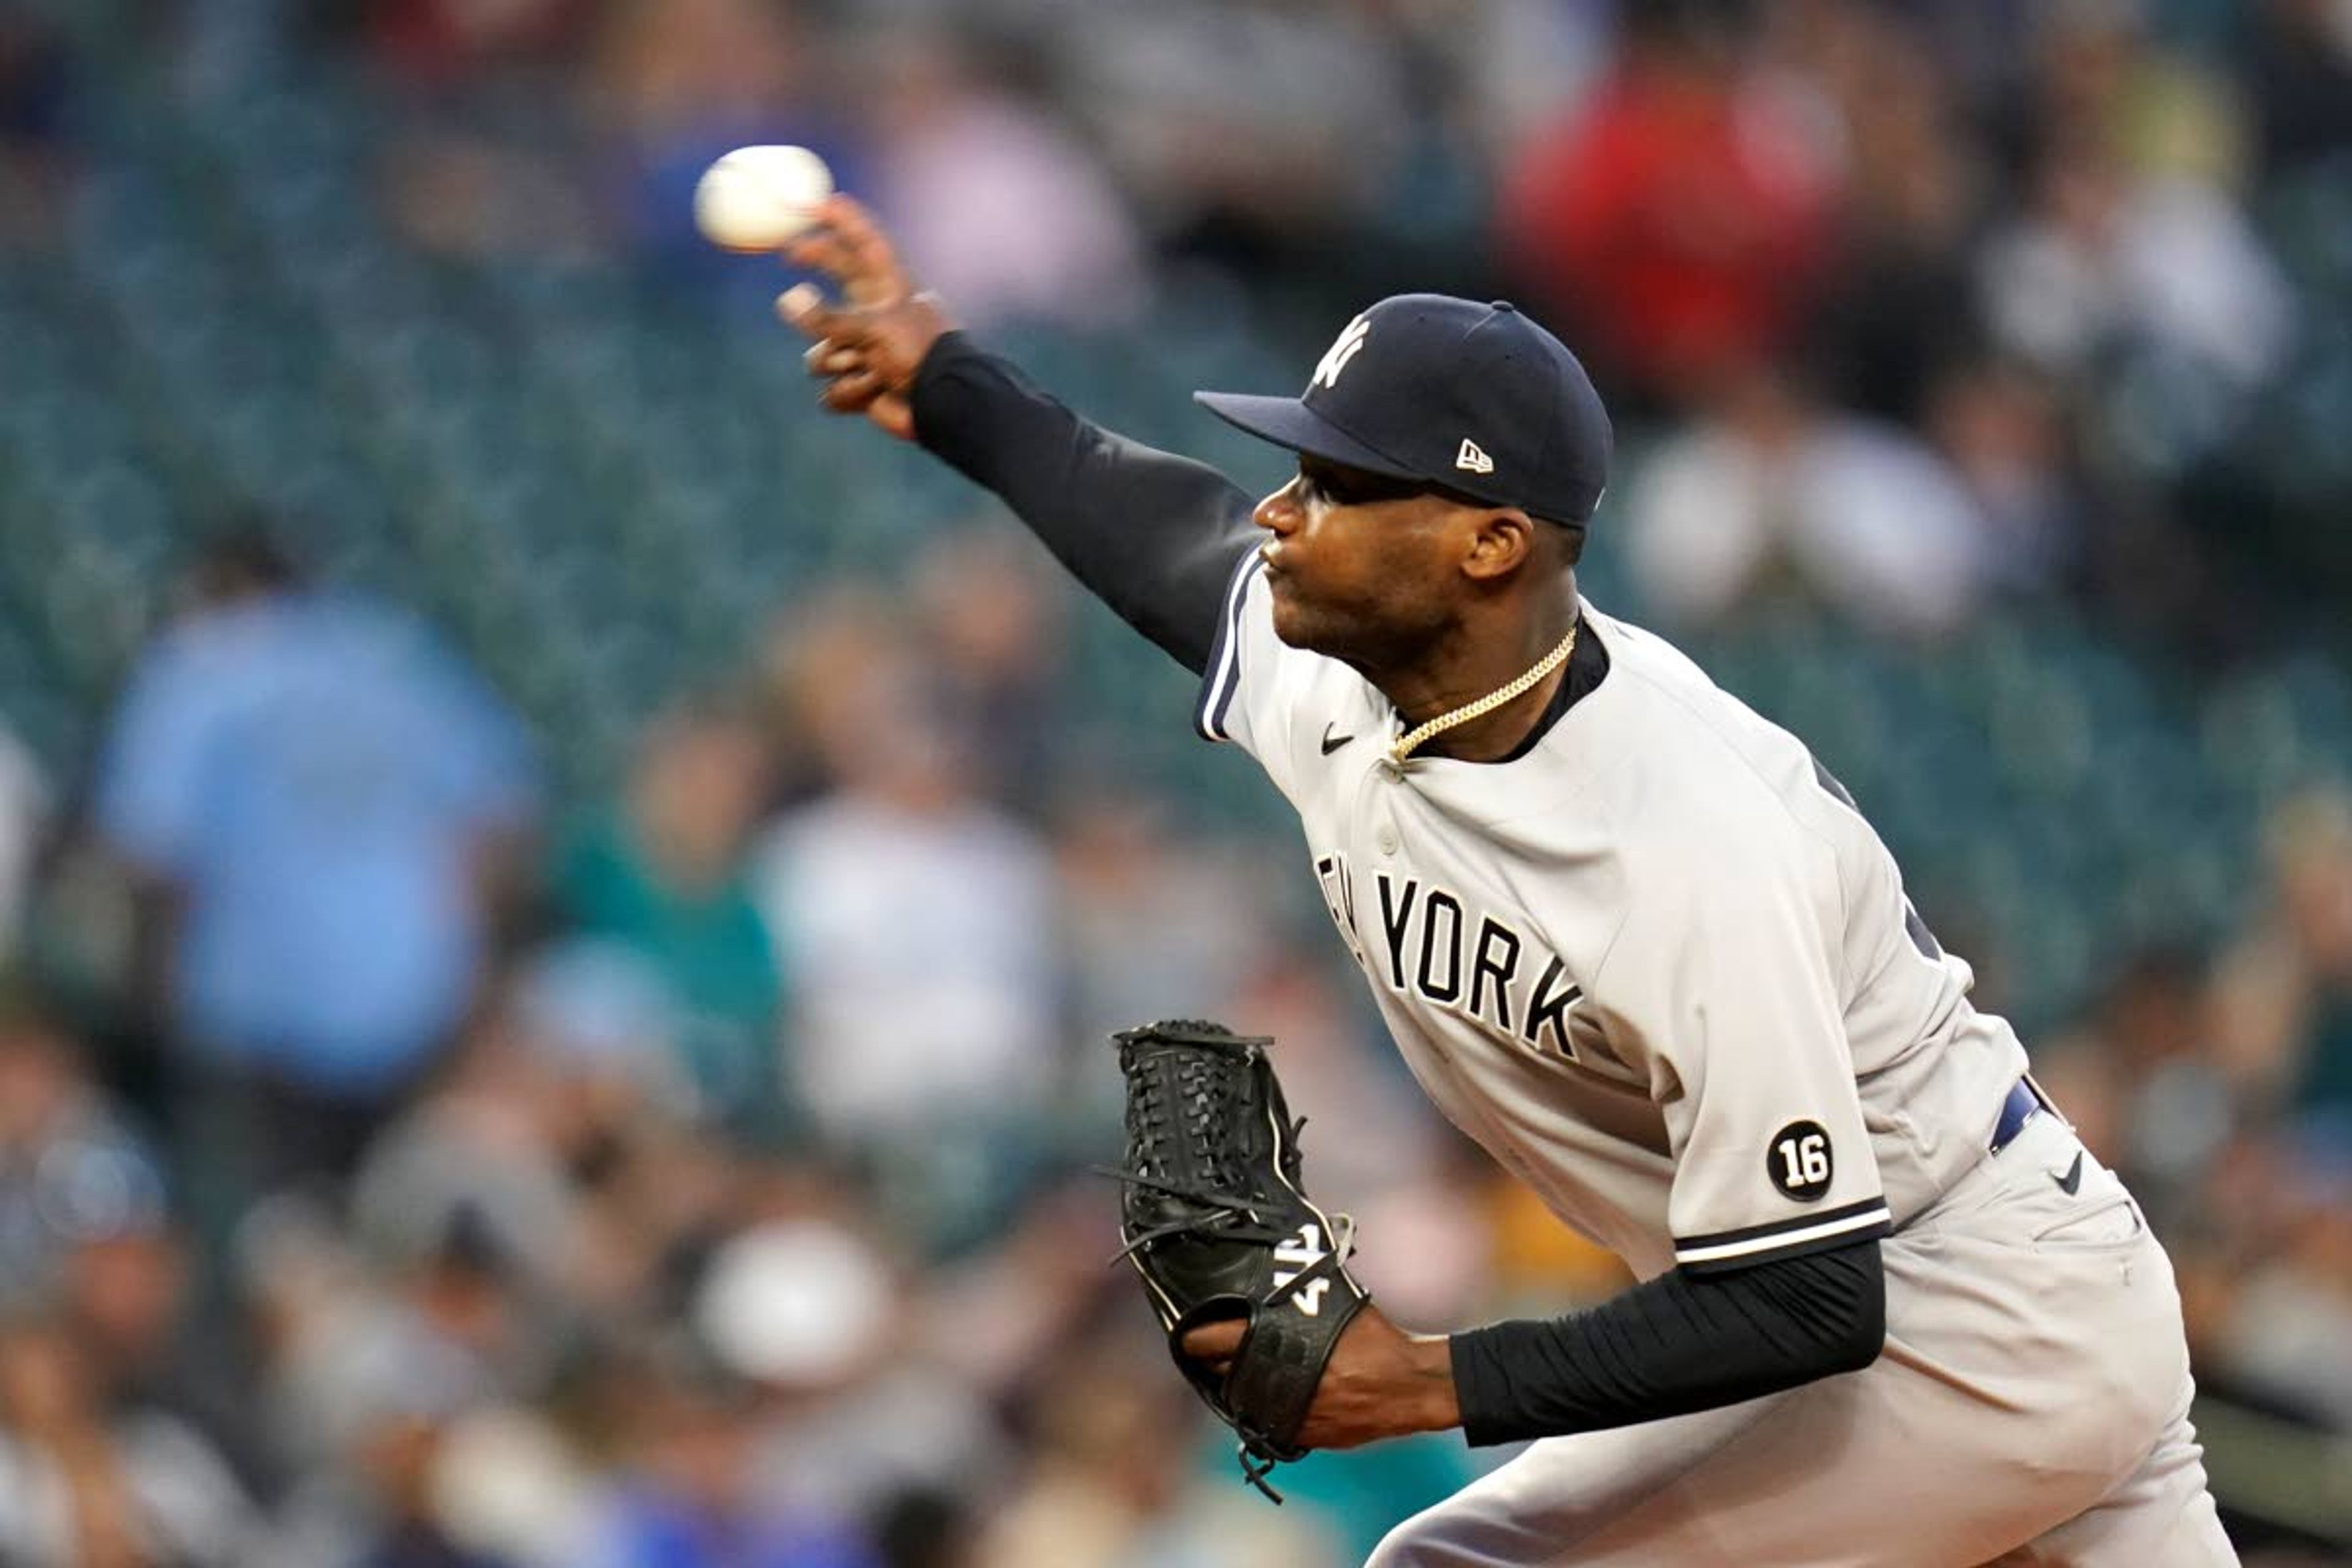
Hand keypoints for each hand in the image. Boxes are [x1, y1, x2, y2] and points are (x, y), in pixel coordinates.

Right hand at [777, 194, 955, 441]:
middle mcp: (875, 311)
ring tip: (869, 369)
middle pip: (836, 277)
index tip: (813, 202)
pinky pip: (832, 388)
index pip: (864, 244)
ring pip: (822, 350)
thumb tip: (787, 301)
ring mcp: (866, 347)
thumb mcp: (872, 328)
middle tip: (790, 254)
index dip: (842, 220)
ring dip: (839, 360)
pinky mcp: (861, 384)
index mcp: (890, 289)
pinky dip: (850, 393)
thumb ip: (826, 317)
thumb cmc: (918, 355)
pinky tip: (876, 393)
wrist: (944, 406)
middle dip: (816, 266)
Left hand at [1181, 1304, 1460, 1450]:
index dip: (1194, 1338)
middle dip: (1215, 1362)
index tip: (1187, 1334)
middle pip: (1222, 1373)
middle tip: (1211, 1351)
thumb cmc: (1376, 1340)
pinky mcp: (1302, 1436)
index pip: (1212, 1341)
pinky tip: (1272, 1395)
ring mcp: (1287, 1413)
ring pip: (1241, 1401)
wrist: (1409, 1386)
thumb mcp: (1334, 1306)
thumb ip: (1295, 1302)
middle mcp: (1276, 1380)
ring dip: (1237, 1387)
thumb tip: (1269, 1281)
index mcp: (1279, 1342)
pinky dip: (1265, 1409)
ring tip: (1238, 1373)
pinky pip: (1268, 1423)